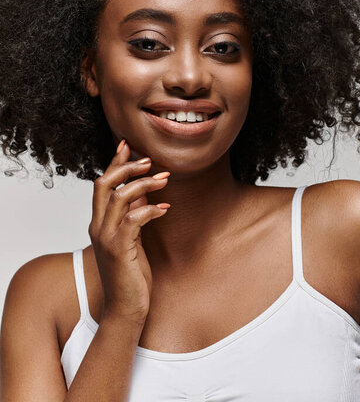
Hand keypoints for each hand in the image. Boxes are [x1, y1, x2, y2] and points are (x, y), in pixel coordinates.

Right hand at [88, 140, 169, 324]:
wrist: (126, 309)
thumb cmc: (130, 275)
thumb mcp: (132, 239)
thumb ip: (133, 214)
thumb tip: (144, 190)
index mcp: (100, 222)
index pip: (103, 184)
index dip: (114, 162)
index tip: (127, 145)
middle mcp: (98, 227)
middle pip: (104, 184)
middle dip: (127, 167)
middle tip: (150, 160)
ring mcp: (106, 238)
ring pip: (119, 197)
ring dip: (143, 184)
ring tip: (164, 179)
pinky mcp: (118, 250)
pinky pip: (133, 219)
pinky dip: (150, 209)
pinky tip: (165, 208)